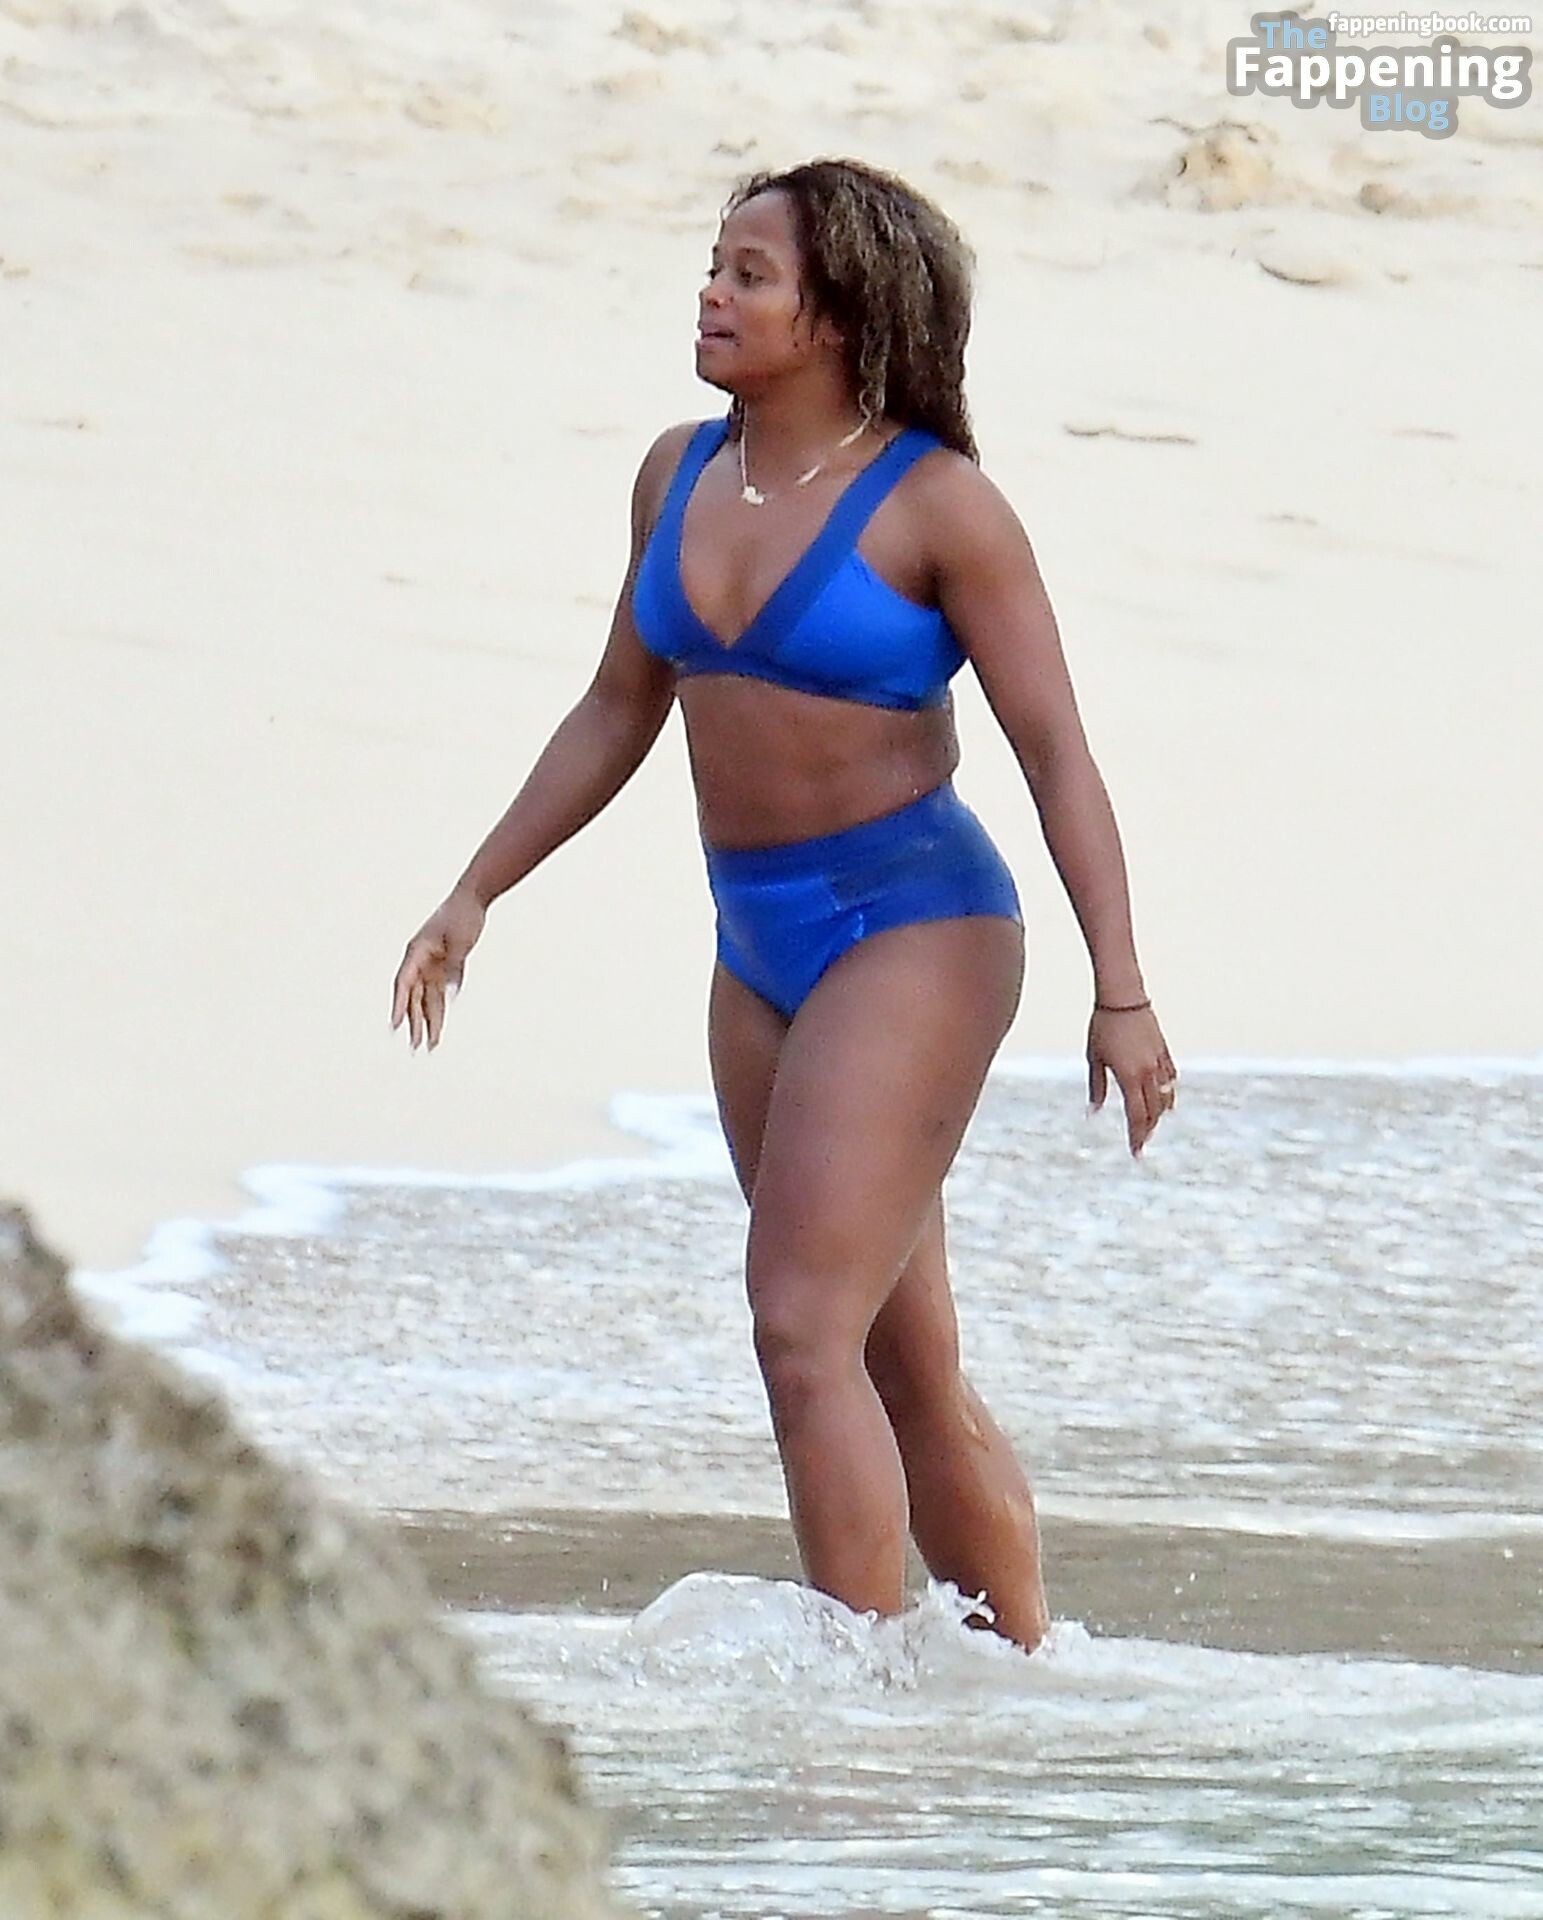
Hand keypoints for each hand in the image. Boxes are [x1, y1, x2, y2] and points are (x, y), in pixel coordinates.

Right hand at [391, 888, 485, 1050]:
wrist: (472, 898)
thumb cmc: (461, 916)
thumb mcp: (458, 943)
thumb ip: (453, 968)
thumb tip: (449, 993)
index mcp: (417, 952)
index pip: (403, 984)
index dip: (398, 1005)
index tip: (394, 1025)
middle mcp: (420, 962)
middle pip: (414, 997)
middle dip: (415, 1023)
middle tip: (416, 1047)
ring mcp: (432, 964)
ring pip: (428, 999)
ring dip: (429, 1021)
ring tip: (431, 1045)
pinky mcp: (445, 966)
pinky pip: (440, 992)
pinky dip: (440, 1008)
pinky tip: (438, 1024)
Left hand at [1087, 1003, 1176, 1158]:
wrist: (1123, 997)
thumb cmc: (1102, 1026)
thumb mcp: (1094, 1058)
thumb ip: (1097, 1087)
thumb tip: (1093, 1112)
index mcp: (1129, 1077)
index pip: (1136, 1116)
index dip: (1136, 1136)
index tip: (1136, 1153)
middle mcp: (1148, 1073)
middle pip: (1153, 1111)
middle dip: (1147, 1130)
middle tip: (1141, 1144)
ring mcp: (1159, 1062)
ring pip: (1165, 1097)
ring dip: (1159, 1115)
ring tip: (1152, 1127)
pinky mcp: (1164, 1051)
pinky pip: (1171, 1079)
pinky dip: (1169, 1094)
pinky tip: (1166, 1102)